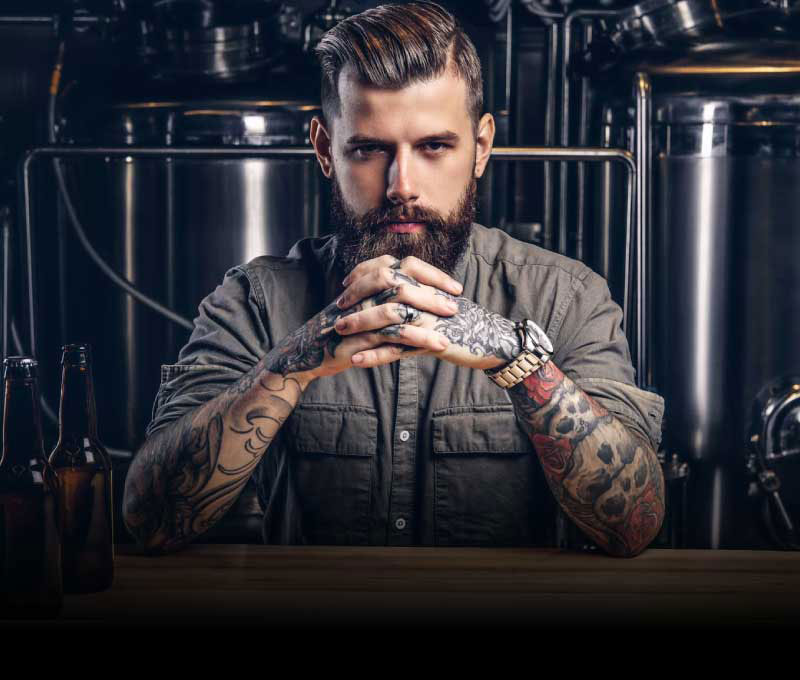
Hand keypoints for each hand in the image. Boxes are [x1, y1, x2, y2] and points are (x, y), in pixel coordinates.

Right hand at [264, 284, 452, 380]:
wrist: (309, 352)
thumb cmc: (343, 330)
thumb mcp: (367, 307)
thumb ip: (389, 295)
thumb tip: (424, 291)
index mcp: (369, 280)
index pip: (406, 266)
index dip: (432, 275)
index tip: (454, 288)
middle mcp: (364, 292)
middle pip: (403, 282)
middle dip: (433, 293)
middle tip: (456, 305)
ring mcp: (360, 313)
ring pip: (399, 309)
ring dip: (428, 319)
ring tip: (449, 330)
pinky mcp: (358, 336)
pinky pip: (392, 335)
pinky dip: (416, 341)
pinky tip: (436, 347)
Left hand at [335, 256, 521, 369]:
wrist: (491, 339)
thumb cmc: (460, 321)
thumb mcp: (434, 302)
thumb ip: (412, 295)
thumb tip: (386, 293)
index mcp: (423, 281)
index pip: (387, 266)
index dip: (363, 273)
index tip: (346, 284)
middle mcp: (425, 294)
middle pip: (384, 285)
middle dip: (357, 296)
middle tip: (338, 308)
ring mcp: (428, 316)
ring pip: (388, 315)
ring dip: (361, 323)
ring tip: (340, 334)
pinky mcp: (431, 340)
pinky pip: (397, 347)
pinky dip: (375, 354)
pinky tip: (357, 360)